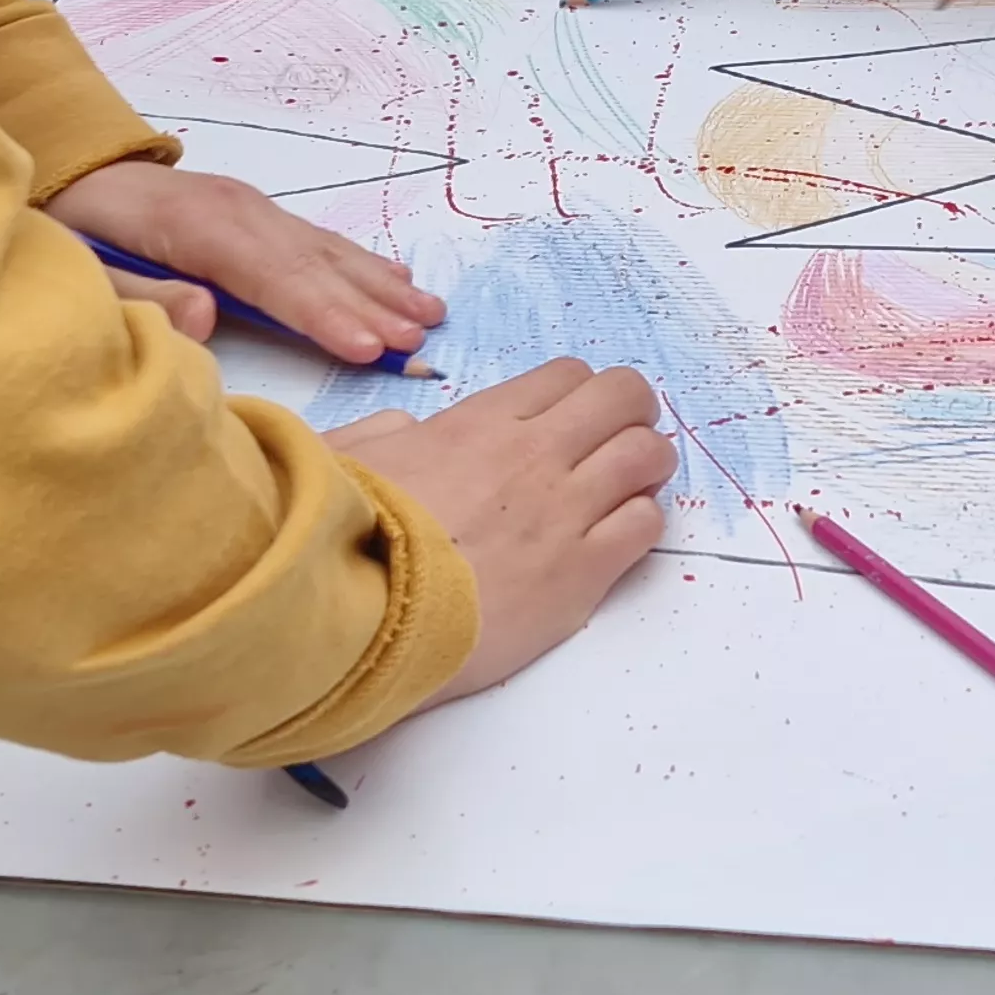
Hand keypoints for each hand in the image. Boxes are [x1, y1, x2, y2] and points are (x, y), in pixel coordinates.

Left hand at [44, 159, 444, 367]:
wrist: (64, 166)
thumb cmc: (69, 227)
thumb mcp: (79, 264)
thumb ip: (140, 293)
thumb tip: (206, 315)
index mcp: (195, 227)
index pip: (271, 278)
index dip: (322, 315)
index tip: (369, 348)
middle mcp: (235, 209)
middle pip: (311, 264)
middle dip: (369, 304)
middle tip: (419, 342)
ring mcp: (248, 205)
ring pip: (324, 250)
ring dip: (379, 284)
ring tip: (429, 315)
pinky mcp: (252, 210)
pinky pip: (316, 239)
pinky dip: (360, 260)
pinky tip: (394, 276)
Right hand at [328, 359, 673, 703]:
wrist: (368, 619)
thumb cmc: (346, 539)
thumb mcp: (348, 460)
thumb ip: (386, 434)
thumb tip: (408, 431)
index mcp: (480, 423)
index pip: (566, 375)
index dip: (577, 394)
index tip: (570, 421)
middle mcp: (534, 455)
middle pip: (624, 398)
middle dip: (630, 412)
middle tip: (616, 441)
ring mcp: (565, 513)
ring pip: (649, 455)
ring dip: (648, 464)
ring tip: (629, 487)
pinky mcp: (583, 573)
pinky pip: (646, 525)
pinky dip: (641, 521)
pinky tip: (615, 537)